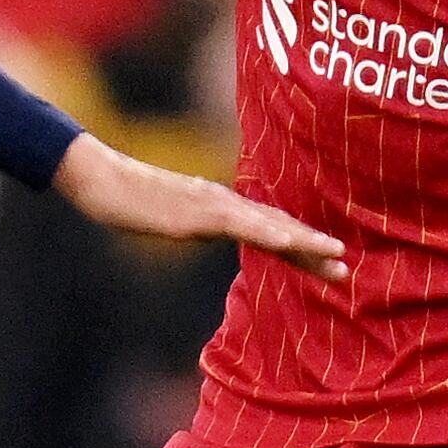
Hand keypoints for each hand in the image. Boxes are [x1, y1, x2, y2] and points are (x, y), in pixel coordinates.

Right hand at [54, 134, 346, 279]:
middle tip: (347, 269)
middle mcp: (224, 203)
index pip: (267, 229)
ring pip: (267, 225)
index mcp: (219, 207)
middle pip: (277, 227)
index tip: (327, 264)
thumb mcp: (165, 217)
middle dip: (313, 249)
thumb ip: (189, 222)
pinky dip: (267, 233)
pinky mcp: (196, 214)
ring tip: (336, 257)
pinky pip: (238, 225)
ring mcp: (212, 207)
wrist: (100, 178)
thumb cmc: (125, 198)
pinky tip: (289, 243)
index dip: (299, 246)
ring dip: (304, 241)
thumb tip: (200, 230)